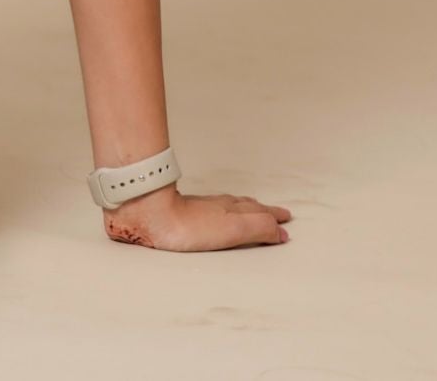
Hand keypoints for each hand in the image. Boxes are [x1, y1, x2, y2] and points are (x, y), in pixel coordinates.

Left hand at [101, 184, 290, 249]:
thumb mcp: (234, 228)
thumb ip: (259, 229)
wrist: (150, 215)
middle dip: (264, 211)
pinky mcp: (182, 213)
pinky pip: (211, 209)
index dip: (274, 218)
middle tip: (277, 214)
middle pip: (247, 207)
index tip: (286, 220)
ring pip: (229, 205)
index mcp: (233, 211)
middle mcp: (218, 206)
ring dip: (245, 209)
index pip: (260, 214)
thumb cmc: (189, 226)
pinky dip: (223, 210)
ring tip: (252, 210)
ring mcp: (200, 208)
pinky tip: (215, 214)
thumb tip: (280, 232)